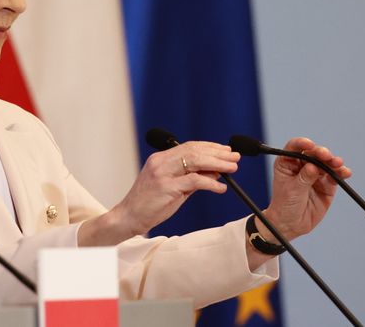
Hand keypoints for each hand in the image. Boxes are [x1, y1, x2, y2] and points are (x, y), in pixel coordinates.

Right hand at [80, 141, 238, 245]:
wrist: (129, 217)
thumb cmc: (151, 204)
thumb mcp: (174, 187)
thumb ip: (192, 178)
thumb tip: (216, 172)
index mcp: (160, 158)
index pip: (189, 146)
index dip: (210, 147)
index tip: (227, 150)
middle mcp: (160, 161)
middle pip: (194, 151)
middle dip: (218, 154)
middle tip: (235, 157)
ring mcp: (162, 173)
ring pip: (195, 161)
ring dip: (217, 164)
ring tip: (232, 168)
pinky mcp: (165, 187)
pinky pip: (194, 181)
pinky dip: (210, 183)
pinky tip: (221, 188)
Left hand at [258, 137, 350, 241]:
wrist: (292, 224)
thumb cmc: (285, 205)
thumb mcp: (292, 190)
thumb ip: (304, 178)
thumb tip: (313, 166)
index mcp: (288, 163)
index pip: (294, 148)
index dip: (302, 143)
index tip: (309, 145)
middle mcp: (302, 166)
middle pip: (313, 154)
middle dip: (321, 153)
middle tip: (326, 156)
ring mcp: (315, 174)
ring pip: (326, 163)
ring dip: (333, 162)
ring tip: (337, 163)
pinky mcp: (326, 185)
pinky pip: (335, 176)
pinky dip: (341, 173)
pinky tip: (345, 172)